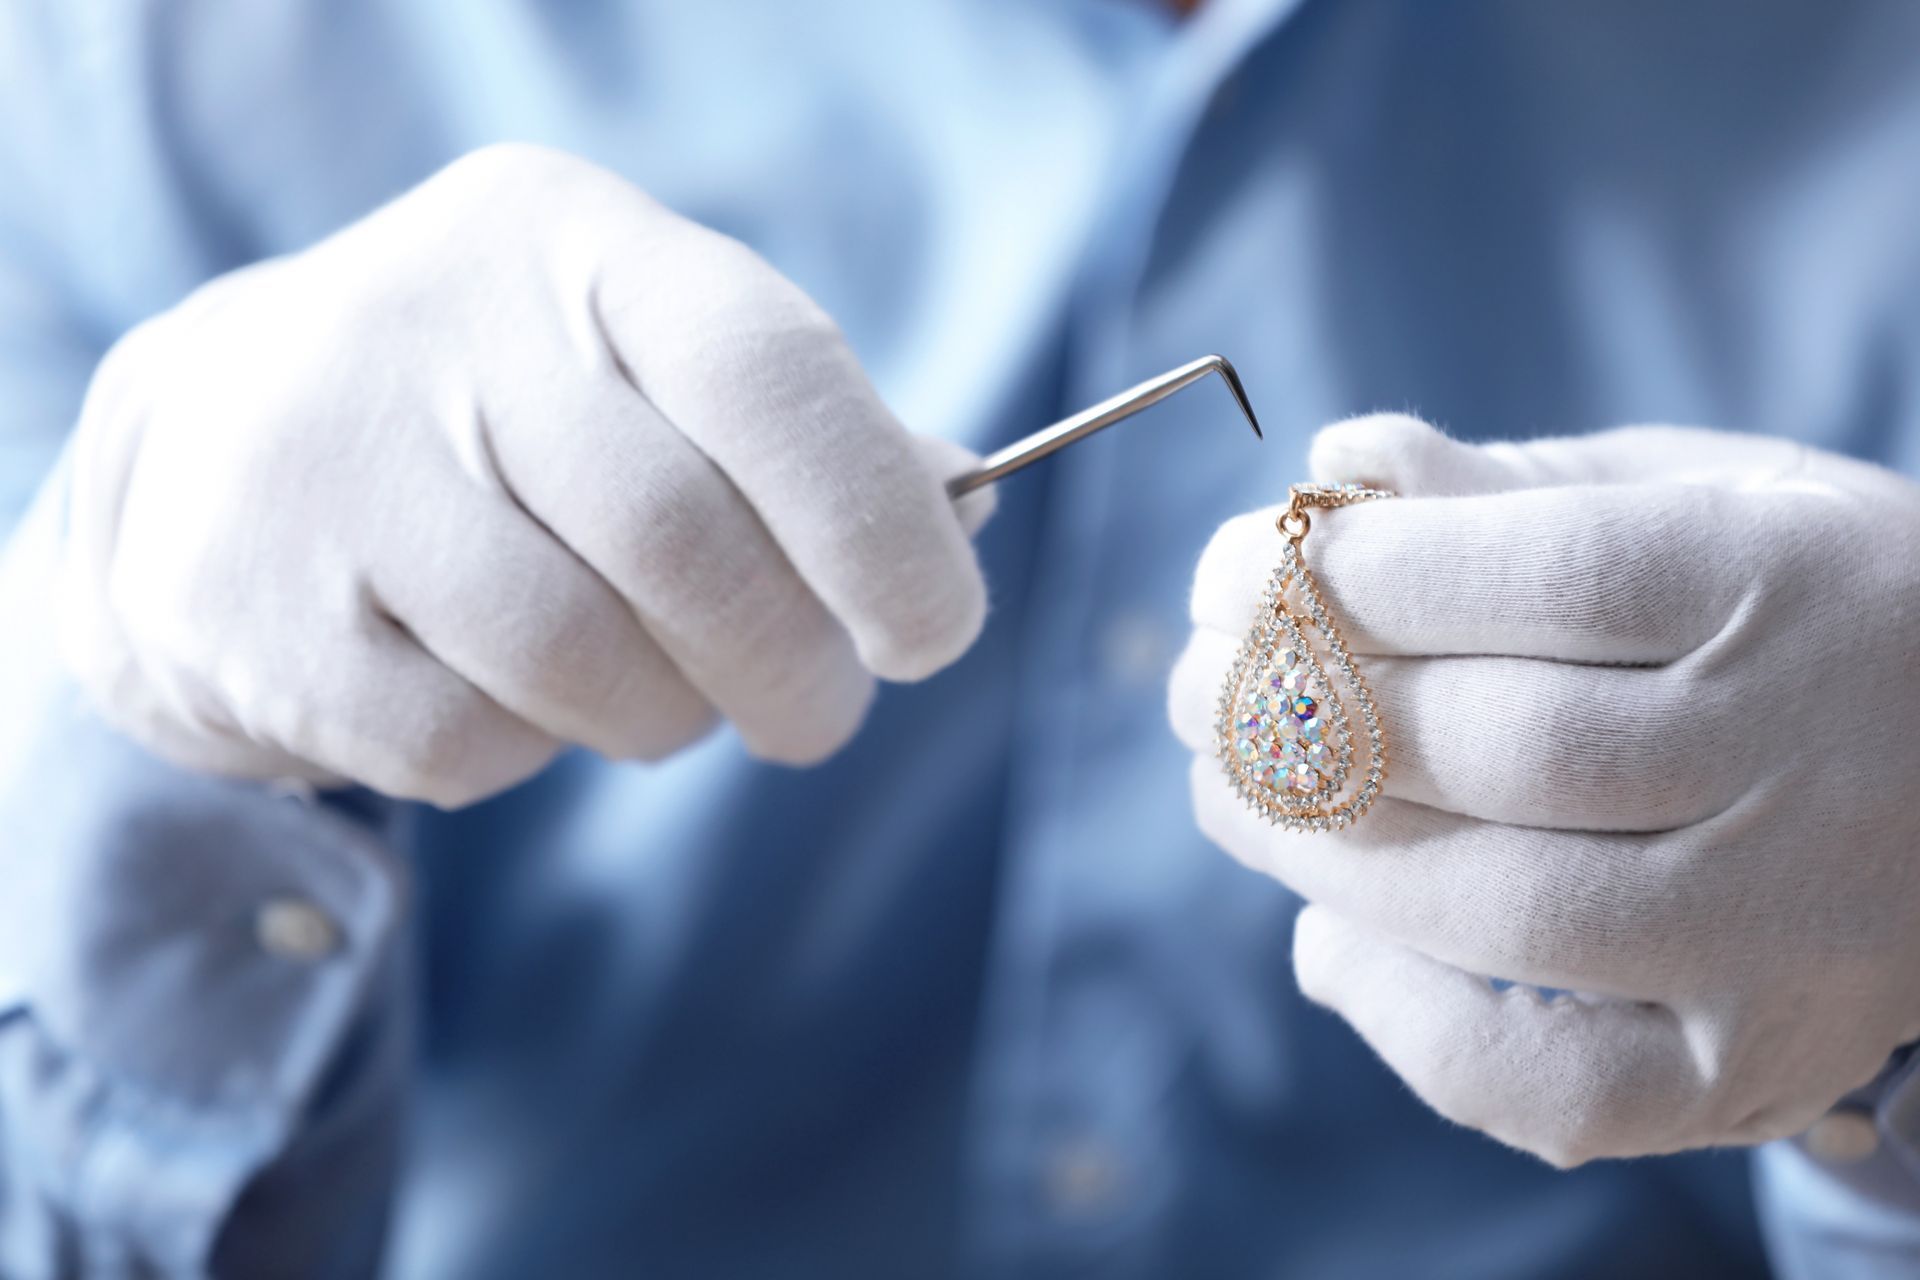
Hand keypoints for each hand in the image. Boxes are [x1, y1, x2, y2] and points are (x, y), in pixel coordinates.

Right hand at [55, 145, 989, 805]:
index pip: (766, 373)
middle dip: (789, 668)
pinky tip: (502, 697)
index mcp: (575, 243)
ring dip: (659, 718)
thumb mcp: (652, 375)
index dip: (876, 525)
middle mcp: (436, 320)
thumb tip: (954, 522)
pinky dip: (524, 754)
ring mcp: (320, 456)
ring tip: (649, 695)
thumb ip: (805, 443)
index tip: (932, 632)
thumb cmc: (511, 426)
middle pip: (682, 543)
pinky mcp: (244, 601)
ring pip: (575, 661)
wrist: (223, 447)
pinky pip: (458, 743)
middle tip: (812, 715)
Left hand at [1171, 415, 1919, 1165]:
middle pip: (1508, 749)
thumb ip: (1524, 485)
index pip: (1549, 578)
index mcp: (1790, 588)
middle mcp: (1804, 768)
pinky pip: (1556, 1086)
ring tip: (1222, 782)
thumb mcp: (1708, 498)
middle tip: (1199, 680)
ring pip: (1506, 912)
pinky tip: (1325, 938)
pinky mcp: (1752, 1065)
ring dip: (1318, 846)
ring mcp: (1787, 938)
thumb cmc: (1801, 608)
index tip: (1242, 568)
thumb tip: (1339, 458)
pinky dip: (1407, 1023)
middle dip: (1304, 707)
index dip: (1365, 576)